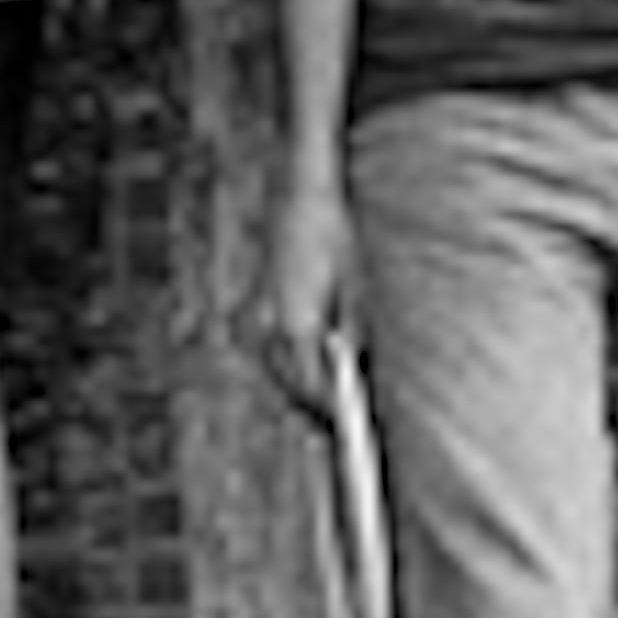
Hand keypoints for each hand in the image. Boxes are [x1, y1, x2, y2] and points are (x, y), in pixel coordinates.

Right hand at [245, 183, 354, 416]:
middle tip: (343, 424)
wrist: (302, 192)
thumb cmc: (336, 233)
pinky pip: (272, 347)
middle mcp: (272, 324)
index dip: (331, 410)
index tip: (350, 426)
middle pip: (290, 384)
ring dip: (300, 387)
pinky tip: (309, 367)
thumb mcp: (357, 287)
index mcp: (298, 323)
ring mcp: (260, 313)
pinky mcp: (259, 303)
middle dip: (315, 406)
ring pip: (278, 368)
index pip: (312, 386)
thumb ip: (354, 335)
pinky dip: (290, 364)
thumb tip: (356, 374)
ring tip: (328, 402)